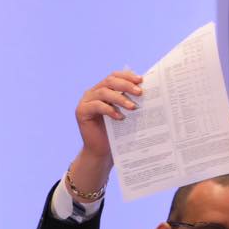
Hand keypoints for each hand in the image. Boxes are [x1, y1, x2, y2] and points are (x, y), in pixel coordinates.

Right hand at [69, 70, 142, 193]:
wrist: (102, 152)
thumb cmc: (116, 133)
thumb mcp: (124, 113)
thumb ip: (129, 100)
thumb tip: (147, 89)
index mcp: (102, 89)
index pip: (114, 76)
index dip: (127, 76)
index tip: (141, 80)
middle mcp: (92, 92)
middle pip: (109, 81)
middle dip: (126, 85)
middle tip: (139, 92)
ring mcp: (86, 101)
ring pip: (104, 92)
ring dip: (120, 98)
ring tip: (132, 107)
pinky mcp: (81, 111)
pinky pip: (97, 106)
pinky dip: (109, 110)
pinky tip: (120, 117)